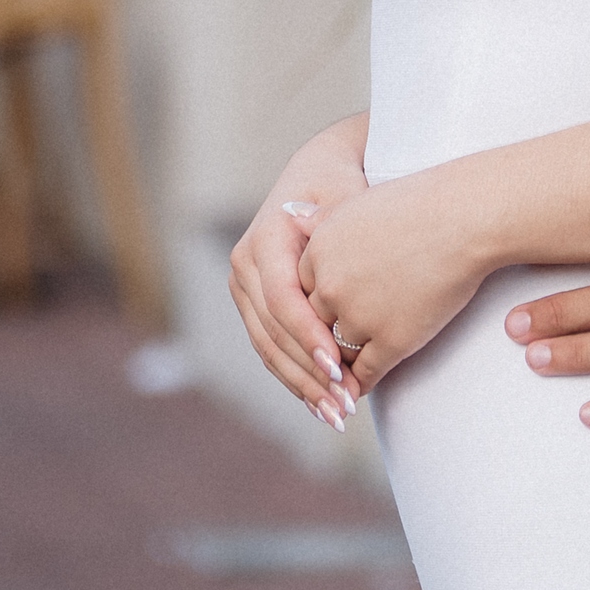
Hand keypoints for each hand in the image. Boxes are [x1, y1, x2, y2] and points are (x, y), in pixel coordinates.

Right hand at [228, 129, 368, 429]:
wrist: (318, 173)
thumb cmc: (342, 189)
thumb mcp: (346, 203)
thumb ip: (343, 236)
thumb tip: (336, 280)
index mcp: (263, 240)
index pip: (282, 300)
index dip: (309, 337)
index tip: (341, 368)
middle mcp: (244, 266)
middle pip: (272, 332)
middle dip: (308, 374)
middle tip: (344, 406)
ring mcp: (243, 288)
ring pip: (267, 348)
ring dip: (302, 386)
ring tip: (337, 415)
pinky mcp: (252, 305)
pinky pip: (270, 348)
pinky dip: (295, 378)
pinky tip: (321, 405)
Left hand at [296, 170, 492, 398]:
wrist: (465, 218)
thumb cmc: (420, 204)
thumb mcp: (357, 204)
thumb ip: (322, 220)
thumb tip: (293, 218)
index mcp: (318, 250)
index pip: (300, 292)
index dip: (313, 308)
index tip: (318, 319)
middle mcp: (330, 285)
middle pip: (314, 324)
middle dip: (321, 340)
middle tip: (322, 359)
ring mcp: (359, 315)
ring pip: (336, 353)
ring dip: (339, 367)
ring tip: (339, 381)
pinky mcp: (392, 340)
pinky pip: (366, 373)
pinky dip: (360, 385)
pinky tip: (359, 390)